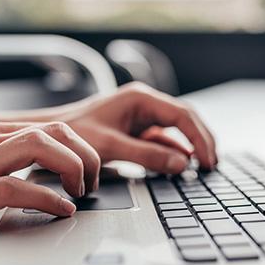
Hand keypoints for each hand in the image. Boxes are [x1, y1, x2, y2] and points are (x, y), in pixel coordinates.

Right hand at [0, 121, 99, 247]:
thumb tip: (31, 172)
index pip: (46, 127)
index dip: (78, 147)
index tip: (87, 170)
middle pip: (51, 131)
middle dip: (84, 154)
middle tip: (91, 181)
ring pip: (37, 148)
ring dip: (72, 170)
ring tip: (80, 192)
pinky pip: (14, 188)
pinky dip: (46, 199)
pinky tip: (60, 210)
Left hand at [57, 83, 216, 173]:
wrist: (52, 135)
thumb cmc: (75, 134)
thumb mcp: (112, 146)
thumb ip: (147, 155)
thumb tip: (181, 163)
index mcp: (140, 98)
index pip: (182, 115)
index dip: (199, 138)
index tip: (208, 159)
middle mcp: (144, 103)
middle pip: (185, 119)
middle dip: (201, 141)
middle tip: (213, 164)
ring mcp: (141, 116)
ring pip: (176, 130)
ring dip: (190, 146)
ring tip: (204, 166)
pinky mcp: (137, 129)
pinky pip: (163, 139)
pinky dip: (175, 151)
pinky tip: (183, 164)